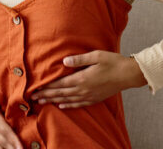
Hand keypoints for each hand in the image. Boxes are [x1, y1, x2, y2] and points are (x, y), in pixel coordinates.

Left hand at [30, 50, 146, 108]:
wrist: (129, 74)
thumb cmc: (112, 62)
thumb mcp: (96, 56)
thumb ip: (79, 59)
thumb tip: (64, 61)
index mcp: (82, 78)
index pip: (59, 84)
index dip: (46, 87)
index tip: (35, 89)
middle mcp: (83, 89)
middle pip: (61, 93)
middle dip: (46, 95)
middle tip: (33, 98)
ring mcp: (89, 95)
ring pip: (68, 100)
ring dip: (54, 101)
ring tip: (43, 102)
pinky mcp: (95, 98)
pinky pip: (78, 104)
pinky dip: (68, 105)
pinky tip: (62, 106)